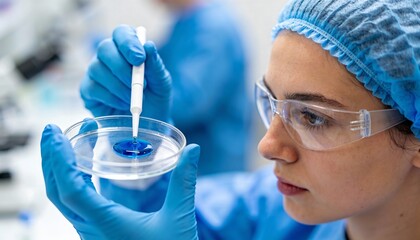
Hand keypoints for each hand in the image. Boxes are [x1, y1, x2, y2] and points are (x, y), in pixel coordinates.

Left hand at [41, 124, 199, 239]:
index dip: (59, 160)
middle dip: (50, 158)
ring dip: (58, 170)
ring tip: (62, 144)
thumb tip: (193, 149)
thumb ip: (184, 182)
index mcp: (107, 224)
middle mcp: (91, 230)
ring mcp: (91, 233)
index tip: (55, 134)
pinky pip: (74, 206)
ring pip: (62, 200)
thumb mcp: (179, 217)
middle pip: (56, 192)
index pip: (70, 189)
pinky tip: (81, 169)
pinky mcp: (97, 233)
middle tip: (51, 130)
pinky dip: (70, 182)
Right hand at [80, 25, 171, 121]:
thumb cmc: (155, 98)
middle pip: (105, 48)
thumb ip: (156, 65)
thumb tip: (149, 46)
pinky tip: (123, 104)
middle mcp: (108, 56)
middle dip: (122, 67)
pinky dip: (111, 97)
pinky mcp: (88, 90)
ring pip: (97, 69)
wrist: (148, 122)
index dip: (128, 43)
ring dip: (119, 86)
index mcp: (128, 47)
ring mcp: (96, 72)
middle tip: (138, 84)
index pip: (121, 33)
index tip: (140, 59)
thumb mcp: (162, 83)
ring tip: (134, 99)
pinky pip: (93, 88)